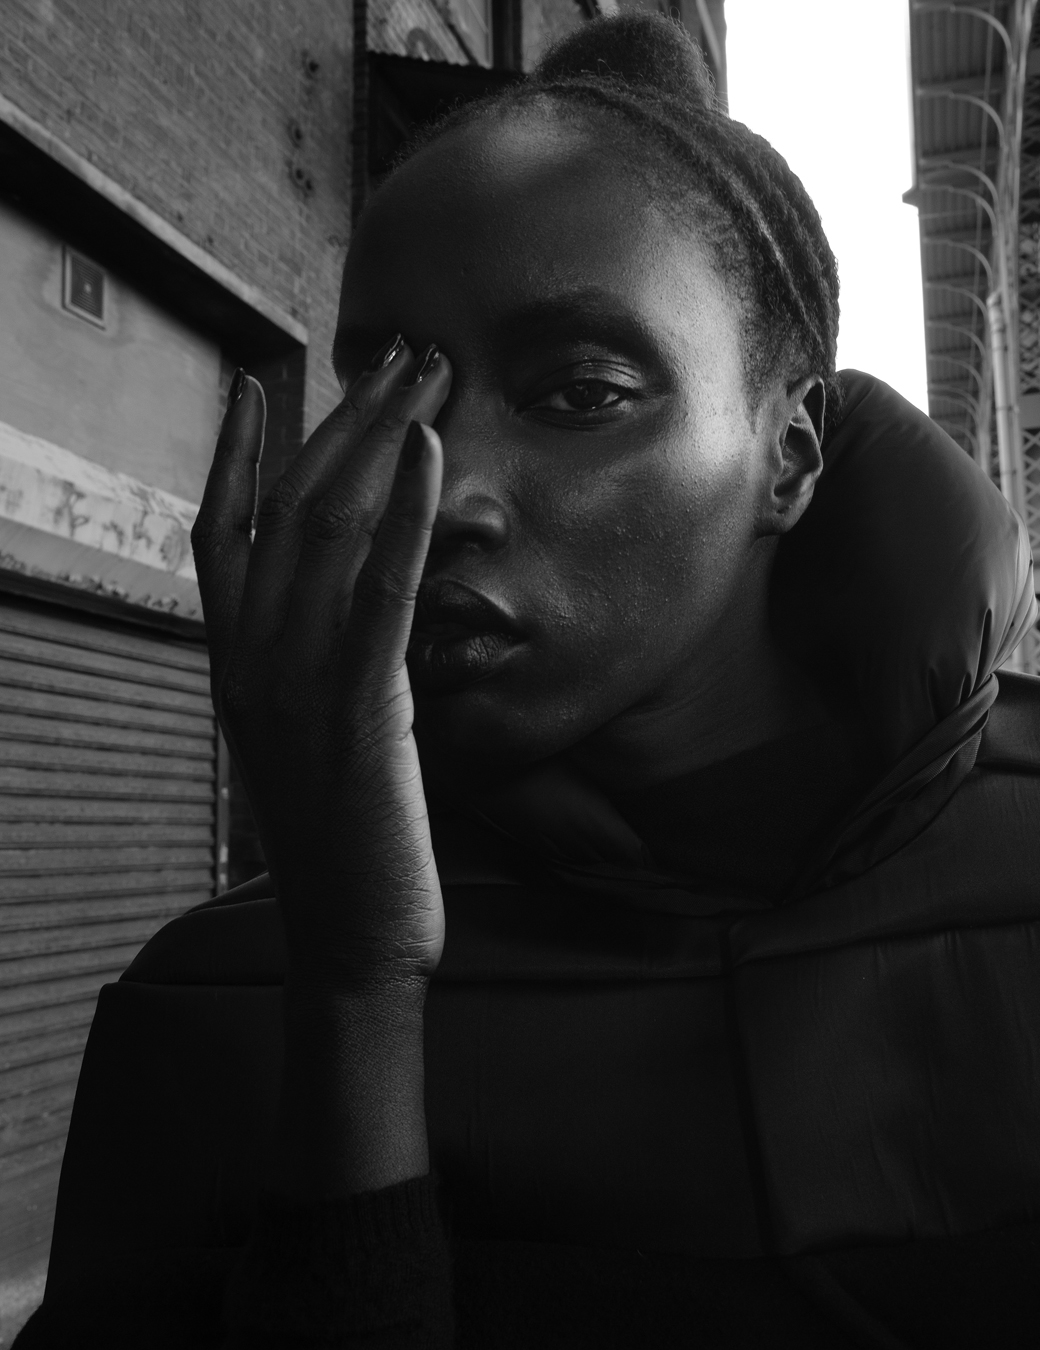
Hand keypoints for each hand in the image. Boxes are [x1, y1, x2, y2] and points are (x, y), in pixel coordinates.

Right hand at [191, 340, 450, 991]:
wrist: (349, 943)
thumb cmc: (342, 847)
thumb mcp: (312, 744)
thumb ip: (317, 673)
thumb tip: (356, 619)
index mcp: (234, 665)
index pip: (217, 534)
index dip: (235, 452)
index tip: (258, 383)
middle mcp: (250, 657)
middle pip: (287, 505)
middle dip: (342, 418)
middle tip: (399, 354)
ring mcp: (294, 678)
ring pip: (327, 526)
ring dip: (380, 436)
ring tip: (426, 372)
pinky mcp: (356, 703)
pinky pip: (380, 585)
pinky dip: (407, 510)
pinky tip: (432, 451)